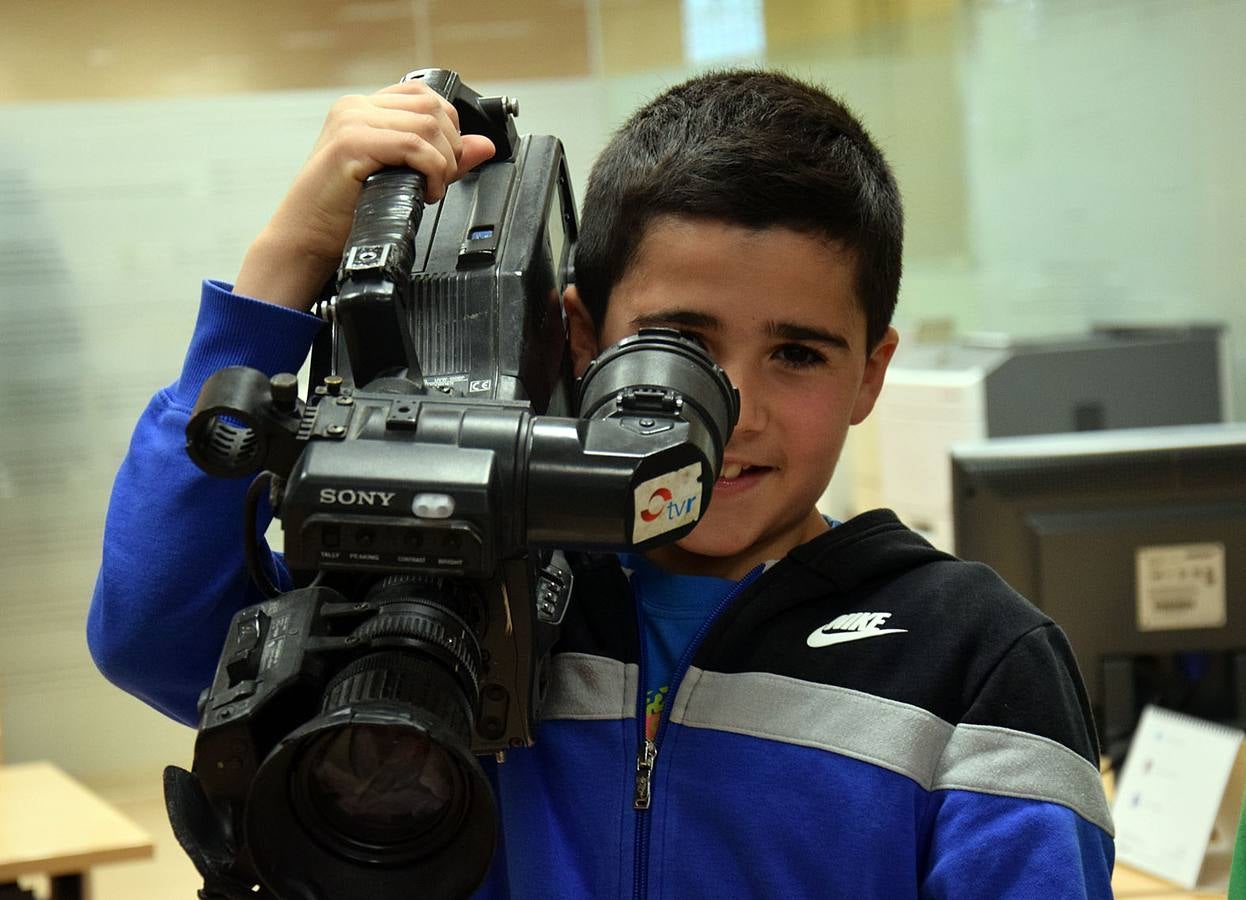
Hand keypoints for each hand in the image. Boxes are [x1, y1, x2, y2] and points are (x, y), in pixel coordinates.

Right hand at [235, 79, 496, 310]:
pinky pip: (414, 146)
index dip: (448, 130)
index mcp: (364, 109)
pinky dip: (432, 172)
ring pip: (428, 125)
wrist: (306, 238)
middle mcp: (356, 108)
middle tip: (437, 181)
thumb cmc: (344, 214)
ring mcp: (352, 121)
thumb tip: (484, 145)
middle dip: (449, 148)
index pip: (426, 96)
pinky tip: (424, 192)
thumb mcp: (402, 179)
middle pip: (433, 108)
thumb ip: (441, 159)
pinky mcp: (351, 143)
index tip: (444, 164)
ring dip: (442, 163)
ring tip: (429, 189)